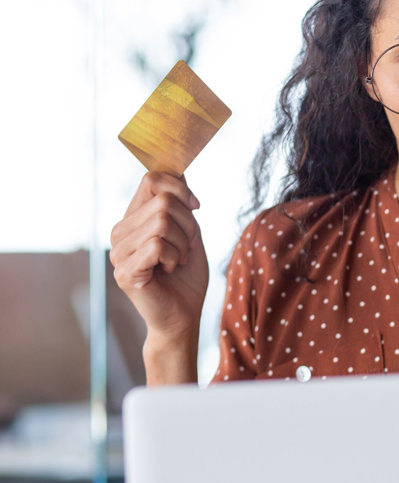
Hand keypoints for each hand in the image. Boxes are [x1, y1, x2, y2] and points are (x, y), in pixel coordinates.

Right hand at [109, 171, 209, 343]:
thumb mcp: (190, 231)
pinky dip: (175, 256)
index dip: (180, 188)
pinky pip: (157, 245)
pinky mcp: (125, 271)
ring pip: (163, 222)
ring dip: (184, 243)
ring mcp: (118, 252)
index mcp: (133, 219)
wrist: (183, 315)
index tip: (196, 207)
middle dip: (189, 224)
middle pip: (164, 201)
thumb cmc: (186, 275)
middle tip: (187, 247)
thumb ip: (180, 203)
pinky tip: (169, 270)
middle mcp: (120, 232)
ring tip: (177, 261)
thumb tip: (179, 168)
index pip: (151, 180)